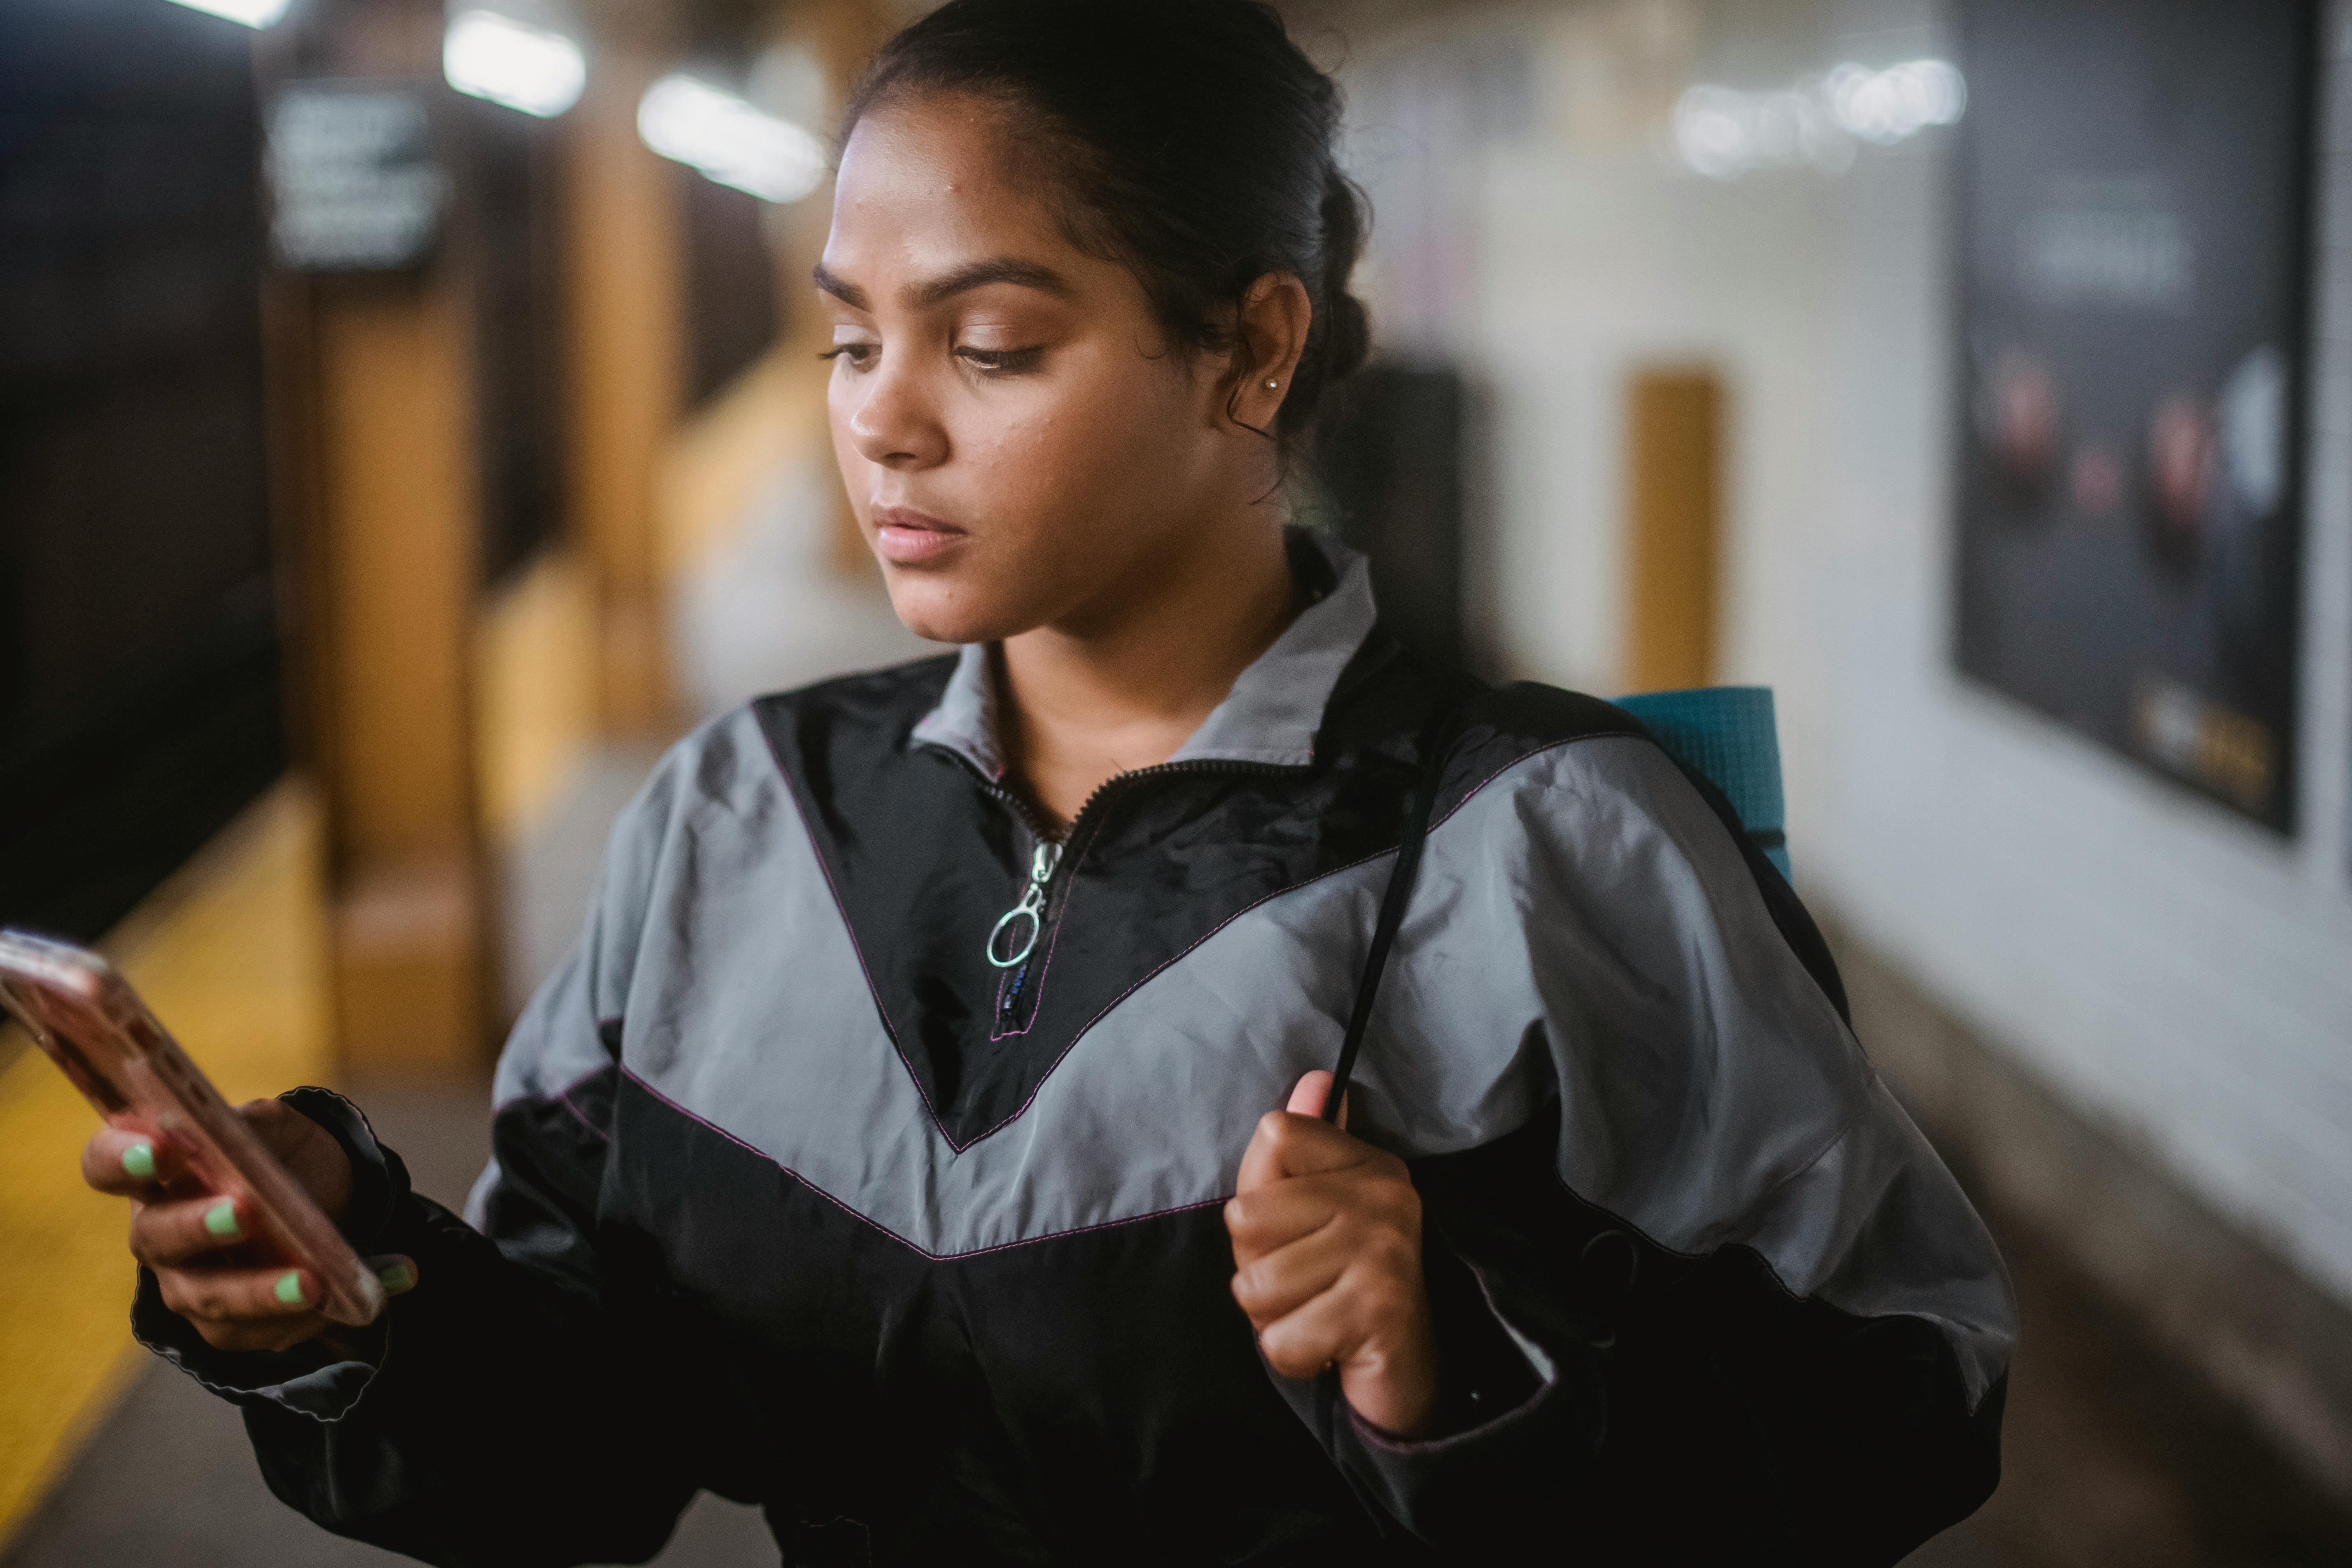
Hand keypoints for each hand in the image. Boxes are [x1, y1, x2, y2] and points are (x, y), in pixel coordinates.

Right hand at [79, 1097, 405, 1352]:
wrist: (324, 1195)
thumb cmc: (281, 1153)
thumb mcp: (276, 1127)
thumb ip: (255, 1125)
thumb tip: (242, 1130)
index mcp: (157, 1171)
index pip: (106, 1163)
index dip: (122, 1158)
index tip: (160, 1149)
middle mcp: (158, 1231)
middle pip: (157, 1237)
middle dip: (200, 1226)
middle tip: (245, 1211)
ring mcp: (188, 1282)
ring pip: (210, 1298)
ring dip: (264, 1292)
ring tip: (315, 1282)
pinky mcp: (227, 1324)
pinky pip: (261, 1331)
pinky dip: (317, 1315)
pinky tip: (368, 1294)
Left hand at [1226, 1070, 1439, 1435]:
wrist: (1408, 1373)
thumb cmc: (1340, 1287)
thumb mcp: (1307, 1214)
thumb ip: (1295, 1152)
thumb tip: (1316, 1079)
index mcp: (1368, 1163)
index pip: (1272, 1136)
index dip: (1259, 1199)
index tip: (1301, 1230)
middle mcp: (1385, 1195)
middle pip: (1246, 1217)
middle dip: (1257, 1267)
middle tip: (1308, 1285)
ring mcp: (1386, 1250)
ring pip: (1256, 1284)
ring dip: (1273, 1317)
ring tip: (1317, 1314)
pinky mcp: (1381, 1309)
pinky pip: (1280, 1339)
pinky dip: (1293, 1355)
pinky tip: (1329, 1347)